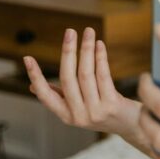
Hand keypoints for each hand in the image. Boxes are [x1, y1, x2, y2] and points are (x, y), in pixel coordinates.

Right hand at [23, 27, 142, 137]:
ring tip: (88, 32)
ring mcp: (95, 111)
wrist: (132, 127)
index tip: (27, 58)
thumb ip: (60, 97)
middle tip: (69, 31)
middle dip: (68, 51)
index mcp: (67, 116)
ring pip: (86, 74)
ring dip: (86, 49)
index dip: (36, 77)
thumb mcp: (80, 109)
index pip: (46, 96)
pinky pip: (103, 75)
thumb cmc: (105, 112)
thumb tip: (33, 88)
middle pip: (68, 78)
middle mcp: (79, 116)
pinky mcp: (112, 105)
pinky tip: (100, 45)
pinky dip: (100, 57)